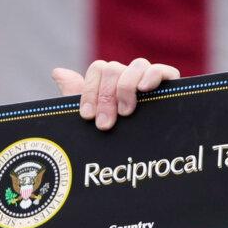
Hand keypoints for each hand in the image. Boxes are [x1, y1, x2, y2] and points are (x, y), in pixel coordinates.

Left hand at [52, 58, 179, 129]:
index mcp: (111, 83)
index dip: (90, 90)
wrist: (147, 162)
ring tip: (126, 112)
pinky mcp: (170, 87)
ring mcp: (150, 81)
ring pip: (137, 64)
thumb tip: (57, 72)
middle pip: (114, 68)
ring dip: (126, 87)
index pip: (98, 69)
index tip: (87, 116)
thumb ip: (76, 97)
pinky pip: (162, 70)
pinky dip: (152, 75)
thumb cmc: (116, 139)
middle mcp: (130, 77)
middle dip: (106, 97)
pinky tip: (145, 89)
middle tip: (105, 124)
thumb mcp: (93, 121)